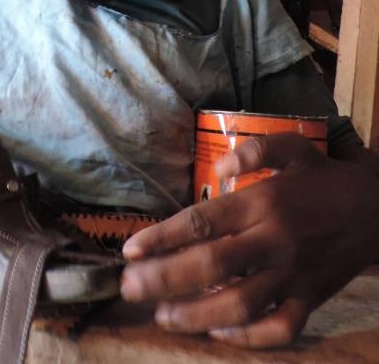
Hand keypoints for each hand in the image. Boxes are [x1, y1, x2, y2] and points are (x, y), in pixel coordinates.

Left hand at [120, 133, 378, 347]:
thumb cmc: (322, 176)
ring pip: (240, 304)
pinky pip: (279, 328)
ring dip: (196, 314)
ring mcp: (293, 275)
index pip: (203, 222)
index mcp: (264, 202)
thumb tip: (219, 167)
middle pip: (212, 266)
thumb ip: (254, 151)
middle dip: (165, 279)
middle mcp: (274, 241)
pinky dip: (248, 337)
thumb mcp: (292, 147)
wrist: (376, 210)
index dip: (162, 238)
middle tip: (130, 288)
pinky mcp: (310, 300)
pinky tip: (218, 334)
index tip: (130, 250)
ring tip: (162, 316)